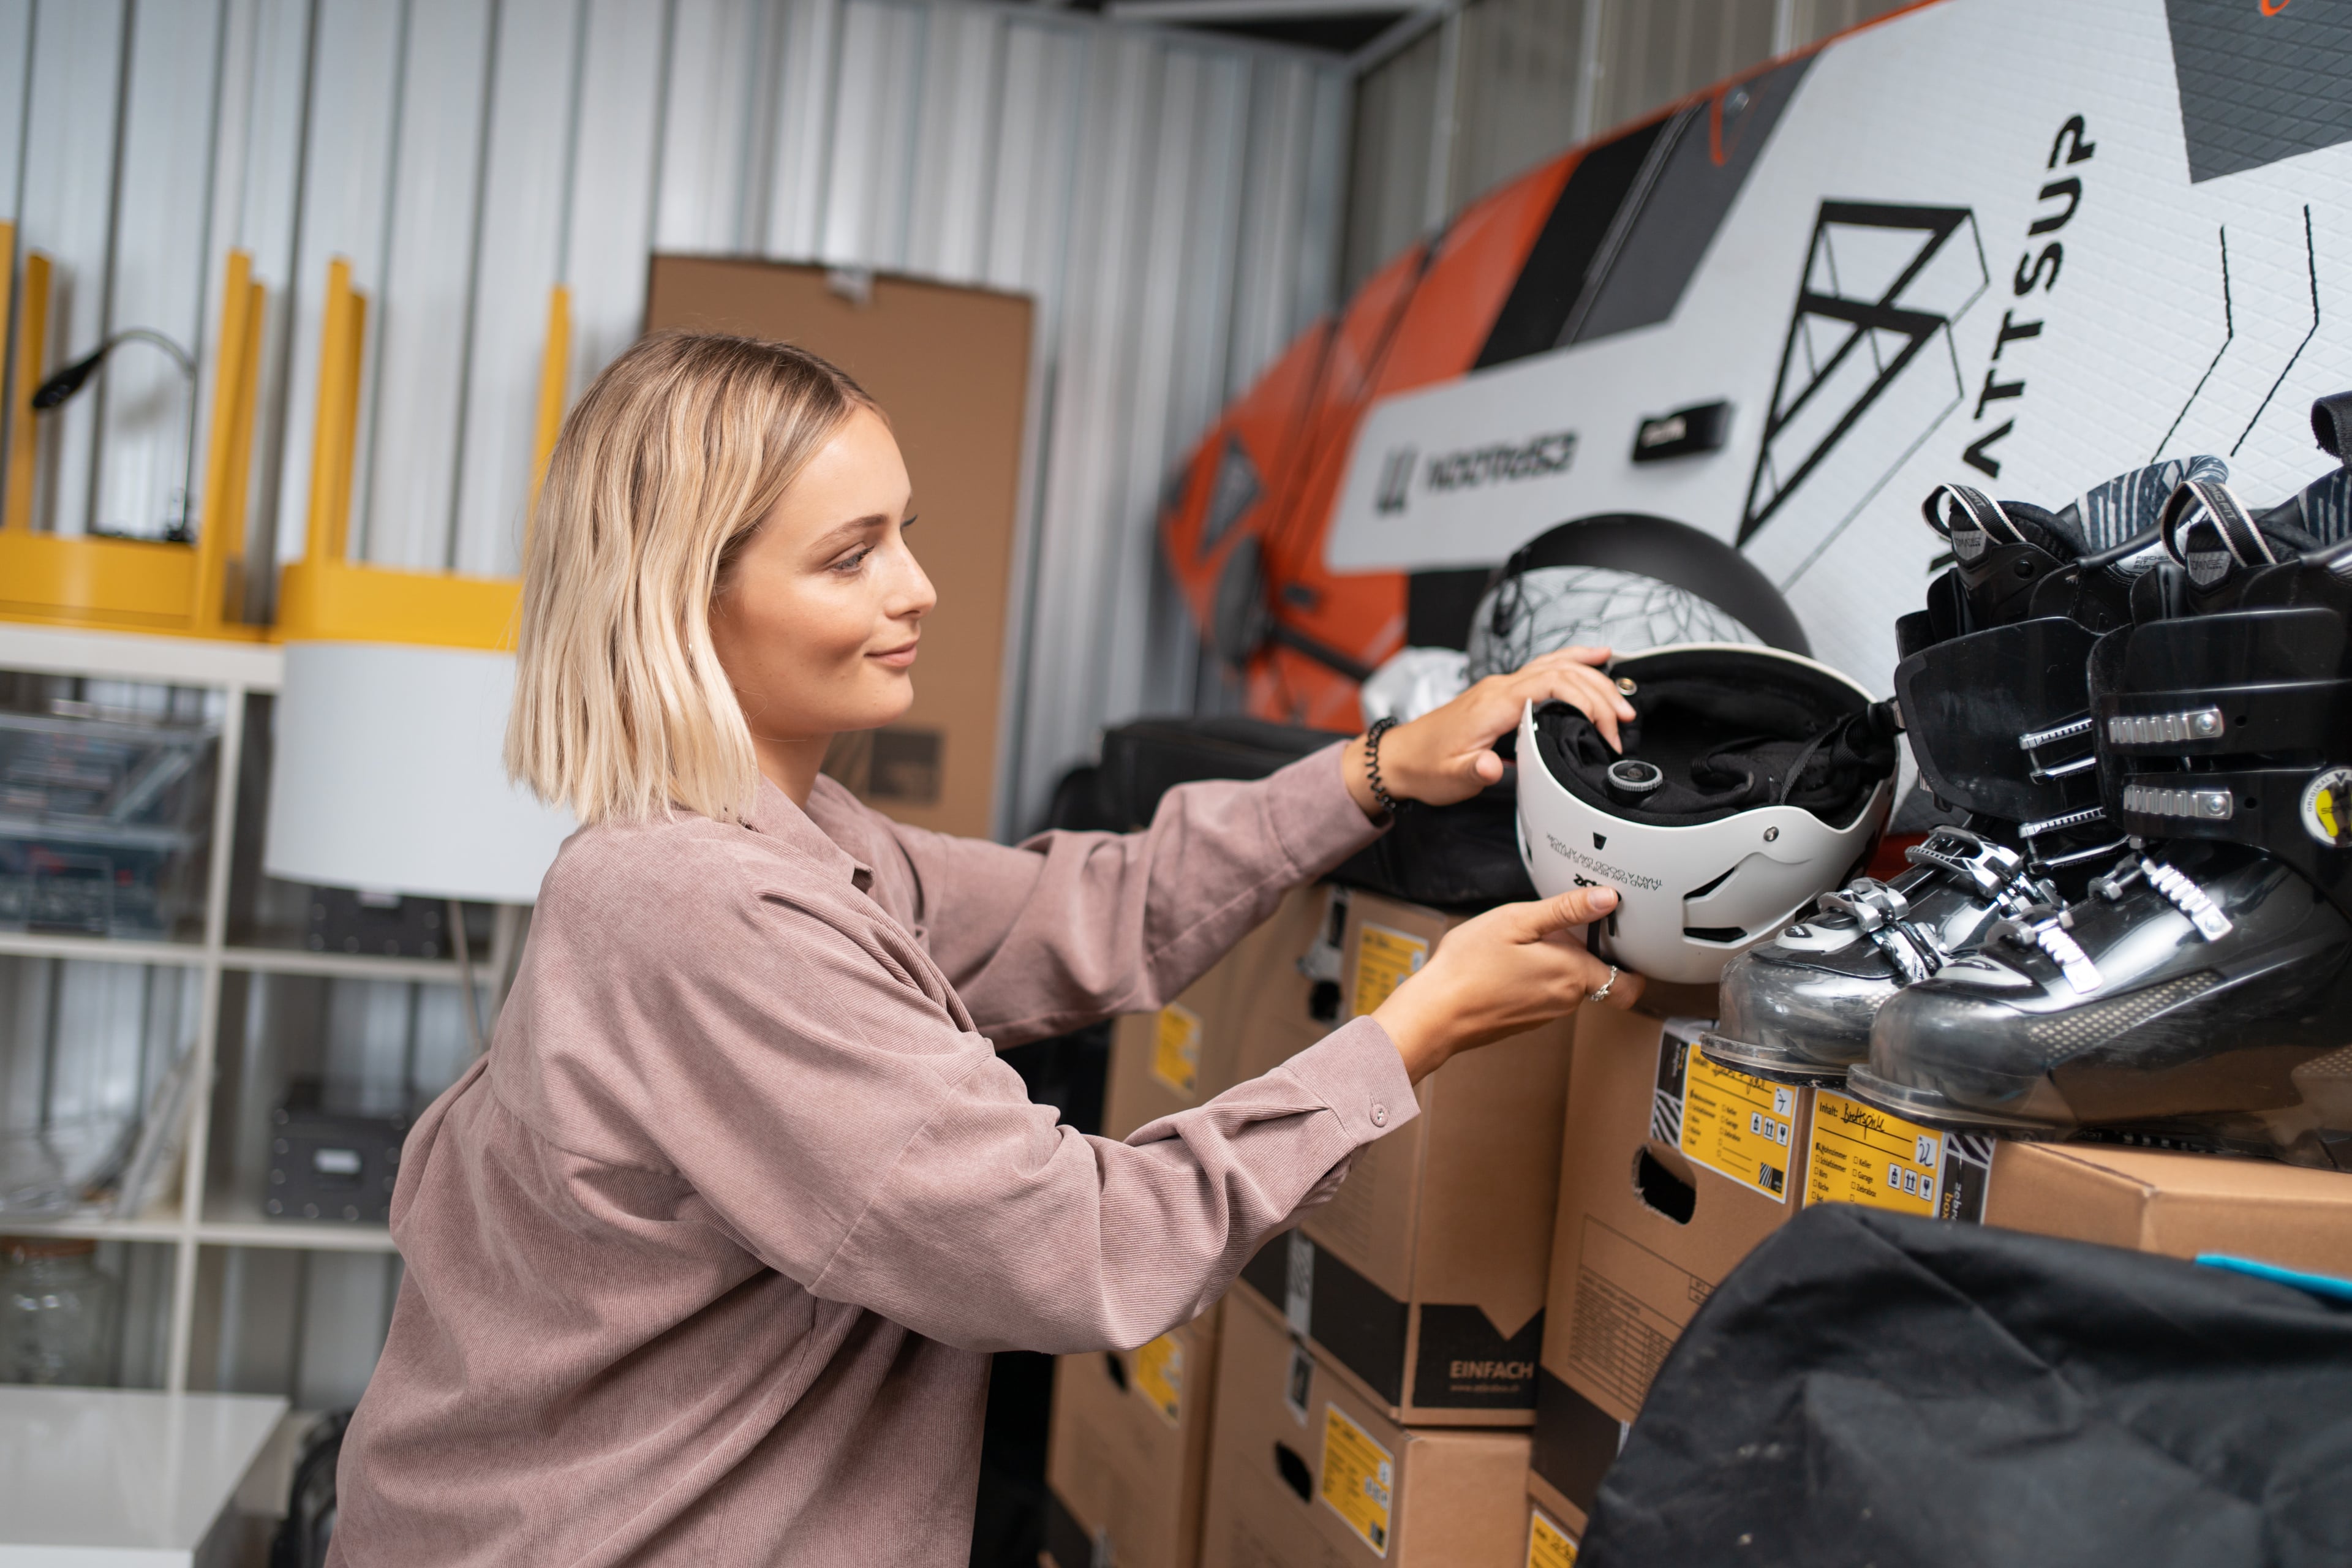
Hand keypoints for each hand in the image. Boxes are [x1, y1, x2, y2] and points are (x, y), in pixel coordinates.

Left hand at [1341, 647, 1634, 814]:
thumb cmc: (1426, 767)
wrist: (1400, 758)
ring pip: (1554, 664)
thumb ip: (1475, 771)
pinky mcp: (1502, 694)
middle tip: (1626, 719)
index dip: (1587, 702)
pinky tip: (1592, 658)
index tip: (1608, 729)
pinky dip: (1572, 661)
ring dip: (1591, 675)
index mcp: (1494, 703)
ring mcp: (1501, 687)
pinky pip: (1543, 668)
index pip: (1552, 686)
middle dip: (1600, 691)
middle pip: (1561, 672)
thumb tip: (1492, 766)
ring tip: (1622, 691)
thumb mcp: (1451, 777)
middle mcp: (1500, 688)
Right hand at [1371, 886, 1643, 1082]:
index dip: (1633, 961)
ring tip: (1523, 943)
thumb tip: (1606, 898)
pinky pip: (1545, 993)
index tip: (1620, 938)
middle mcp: (1566, 1000)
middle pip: (1597, 975)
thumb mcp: (1517, 921)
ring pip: (1569, 983)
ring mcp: (1546, 1013)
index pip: (1631, 984)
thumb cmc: (1468, 968)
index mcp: (1573, 975)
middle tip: (1557, 927)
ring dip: (1557, 962)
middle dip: (1584, 950)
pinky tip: (1508, 963)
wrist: (1435, 1014)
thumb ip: (1566, 910)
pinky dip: (1536, 976)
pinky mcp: (1526, 1018)